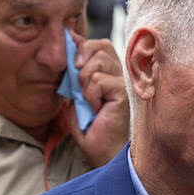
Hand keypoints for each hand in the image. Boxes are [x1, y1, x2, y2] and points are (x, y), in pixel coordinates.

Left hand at [75, 37, 130, 166]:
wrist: (101, 152)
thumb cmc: (91, 128)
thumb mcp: (76, 95)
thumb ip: (74, 71)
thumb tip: (70, 42)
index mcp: (109, 72)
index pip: (97, 44)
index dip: (81, 46)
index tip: (72, 62)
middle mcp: (119, 73)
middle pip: (100, 45)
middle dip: (82, 62)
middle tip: (79, 86)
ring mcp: (123, 82)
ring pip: (98, 60)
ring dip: (85, 83)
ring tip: (90, 102)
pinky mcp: (123, 92)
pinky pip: (99, 80)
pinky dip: (91, 95)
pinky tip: (98, 109)